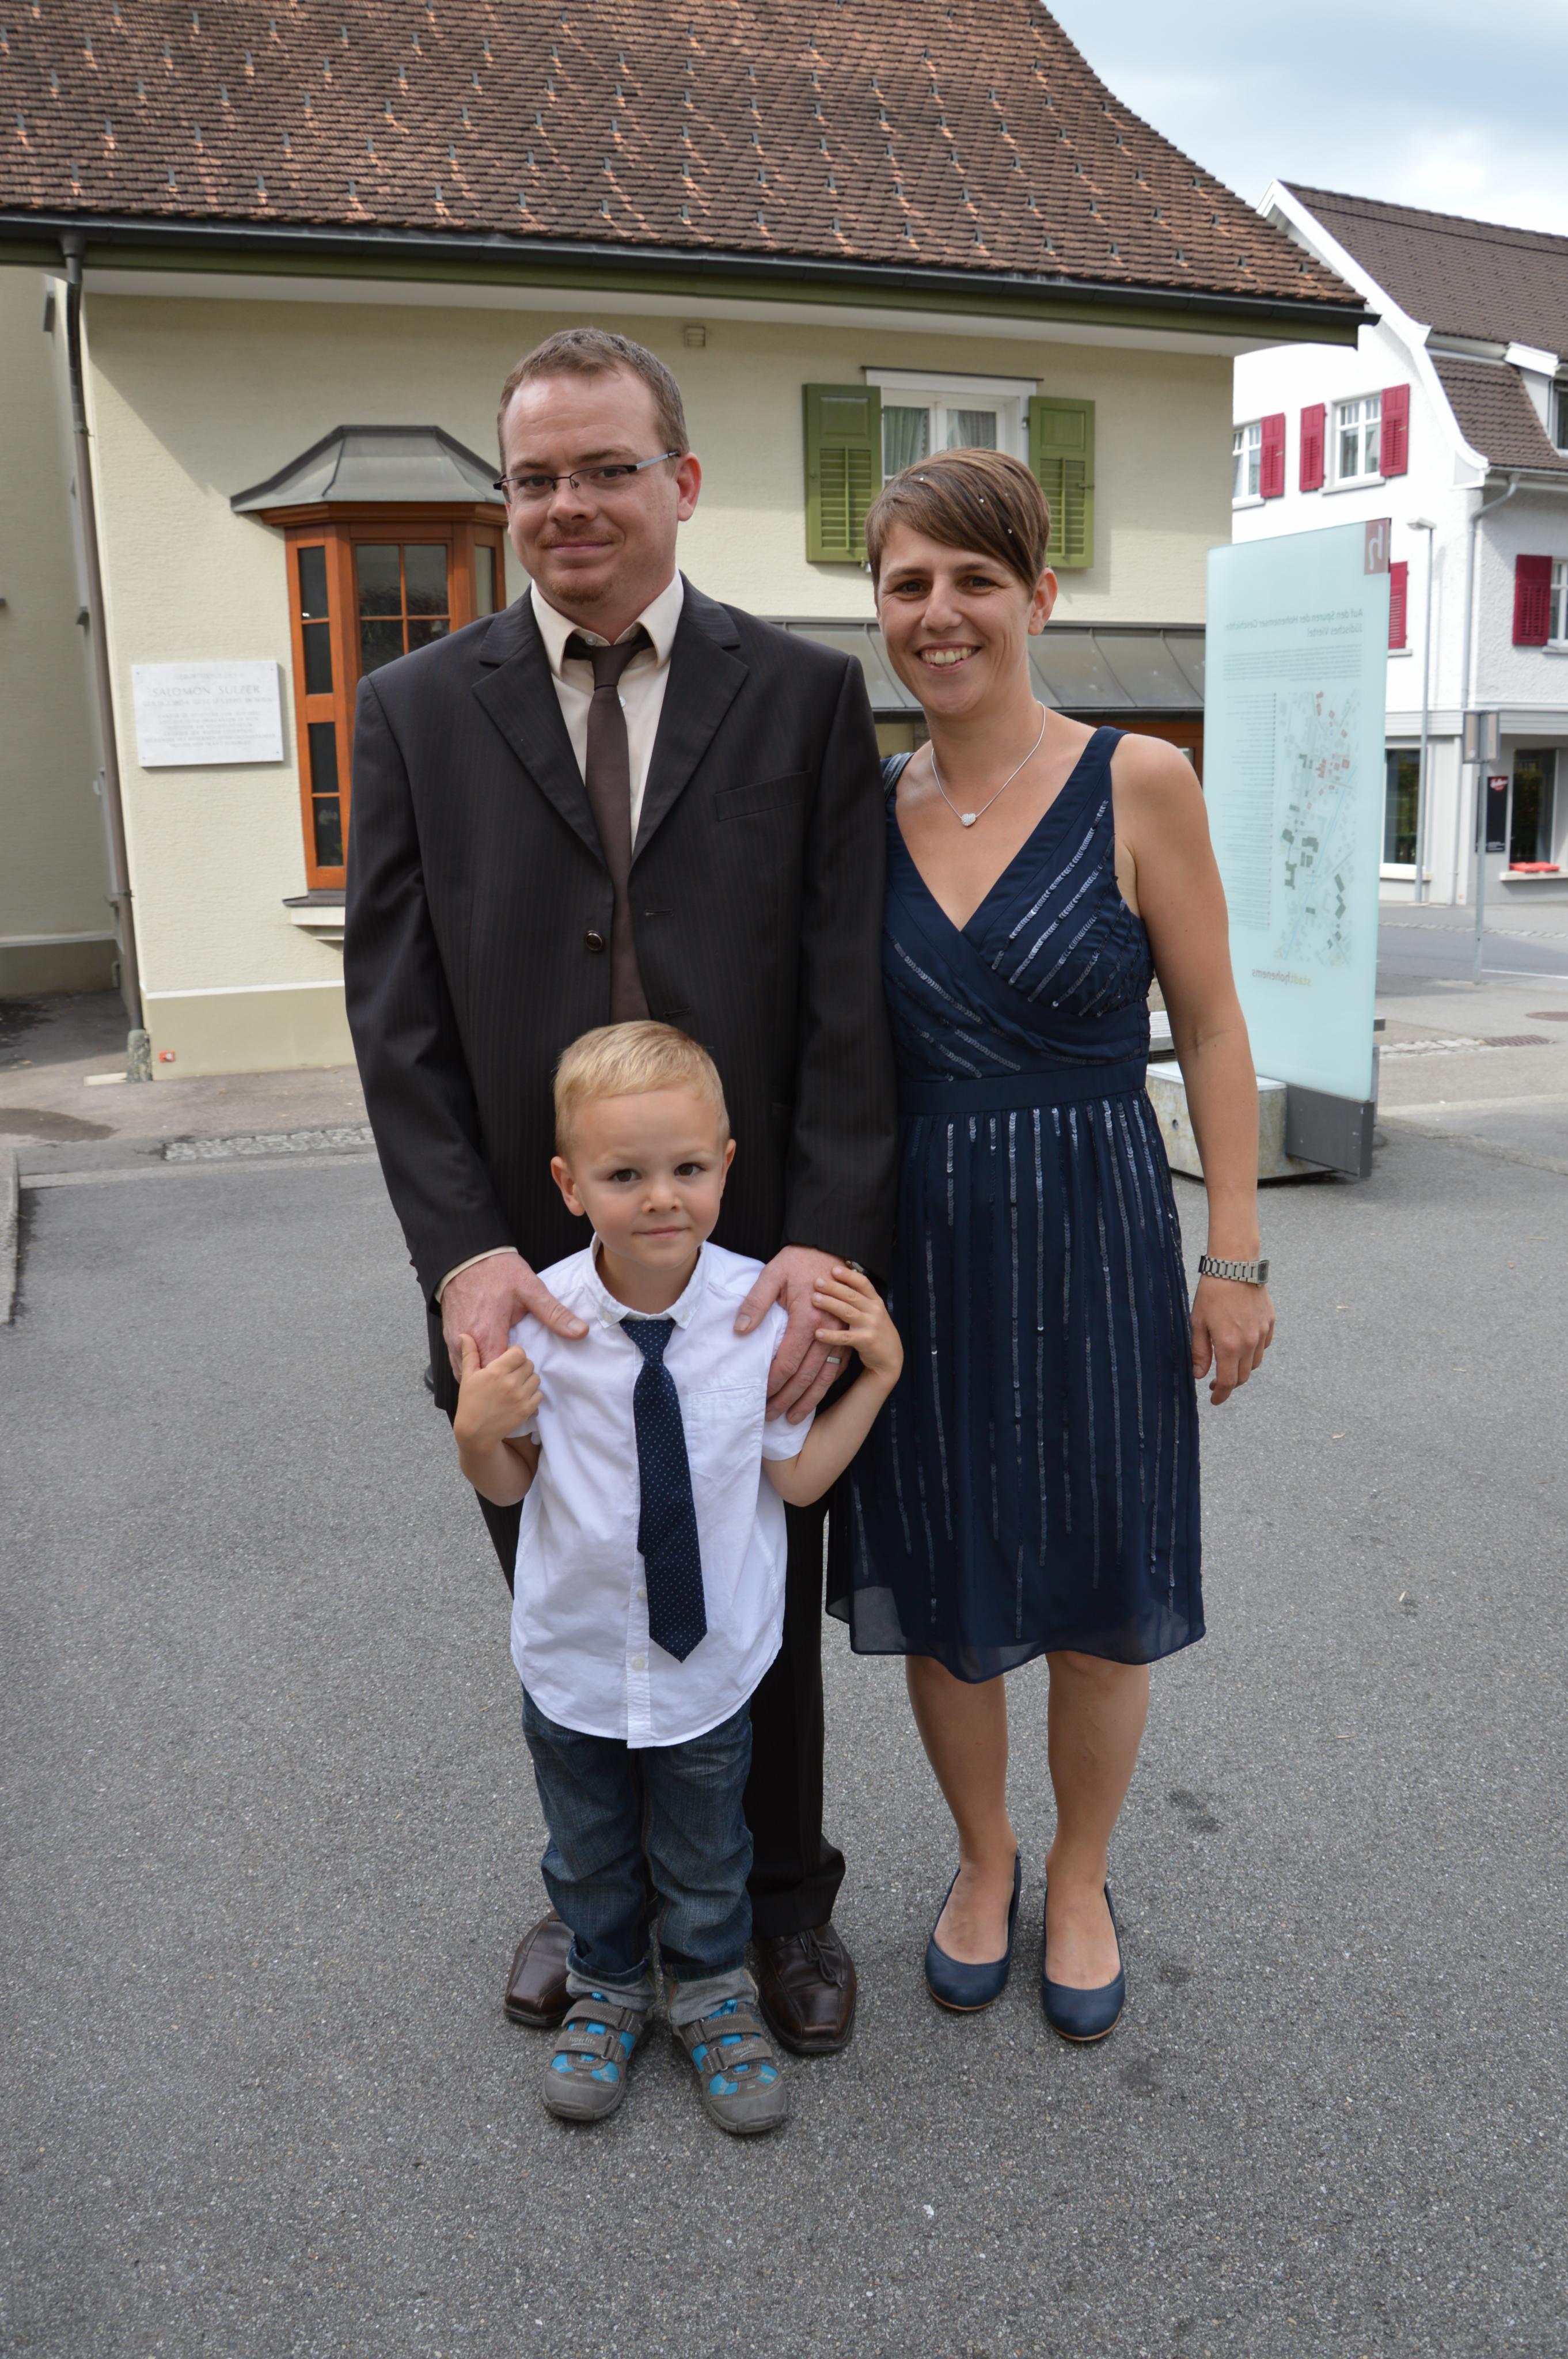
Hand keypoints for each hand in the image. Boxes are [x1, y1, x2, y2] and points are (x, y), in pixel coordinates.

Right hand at [439, 1248, 586, 1378]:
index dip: (516, 1376)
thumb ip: (554, 1314)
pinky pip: (459, 1365)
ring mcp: (455, 1340)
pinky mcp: (449, 1337)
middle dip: (500, 1380)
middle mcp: (467, 1341)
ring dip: (485, 1377)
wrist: (466, 1256)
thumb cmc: (498, 1272)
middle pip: (484, 1378)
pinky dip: (473, 1370)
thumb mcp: (530, 1289)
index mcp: (488, 1333)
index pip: (501, 1374)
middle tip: (517, 1372)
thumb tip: (580, 1332)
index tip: (526, 1368)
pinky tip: (487, 1364)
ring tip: (502, 1371)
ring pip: (468, 1375)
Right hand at [453, 1334, 541, 1454]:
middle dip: (521, 1366)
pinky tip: (521, 1397)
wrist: (476, 1432)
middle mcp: (511, 1382)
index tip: (508, 1360)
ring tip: (516, 1385)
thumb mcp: (468, 1376)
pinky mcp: (527, 1410)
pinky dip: (533, 1394)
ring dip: (528, 1380)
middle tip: (511, 1374)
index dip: (515, 1354)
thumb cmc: (470, 1402)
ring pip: (536, 1378)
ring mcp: (520, 1397)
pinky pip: (539, 1394)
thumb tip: (464, 1334)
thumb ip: (470, 1353)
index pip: (519, 1352)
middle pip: (529, 1364)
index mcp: (496, 1371)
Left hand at [735, 1244, 850, 1423]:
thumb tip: (740, 1331)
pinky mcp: (847, 1335)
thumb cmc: (800, 1261)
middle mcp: (827, 1331)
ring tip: (794, 1418)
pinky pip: (838, 1367)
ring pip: (824, 1377)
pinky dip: (825, 1386)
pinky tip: (814, 1397)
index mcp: (807, 1318)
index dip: (773, 1383)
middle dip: (788, 1399)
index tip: (760, 1397)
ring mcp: (841, 1335)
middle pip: (806, 1376)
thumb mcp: (773, 1274)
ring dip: (809, 1400)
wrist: (833, 1248)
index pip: (787, 1362)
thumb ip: (756, 1302)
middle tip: (771, 1416)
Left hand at [811, 1269, 901, 1389]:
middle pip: (851, 1295)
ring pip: (847, 1312)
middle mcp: (875, 1311)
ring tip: (814, 1299)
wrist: (890, 1358)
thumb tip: (838, 1283)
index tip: (833, 1269)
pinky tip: (817, 1333)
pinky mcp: (865, 1341)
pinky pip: (845, 1337)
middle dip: (833, 1287)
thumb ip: (861, 1300)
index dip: (849, 1275)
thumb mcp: (874, 1312)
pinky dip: (831, 1335)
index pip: (863, 1283)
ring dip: (829, 1304)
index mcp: (876, 1301)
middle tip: (816, 1282)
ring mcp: (871, 1326)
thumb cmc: (876, 1332)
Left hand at [1191, 1276, 1273, 1405]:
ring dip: (1242, 1368)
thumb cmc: (1212, 1293)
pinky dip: (1253, 1351)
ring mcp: (1262, 1333)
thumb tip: (1199, 1375)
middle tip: (1216, 1382)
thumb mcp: (1198, 1323)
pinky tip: (1242, 1345)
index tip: (1214, 1400)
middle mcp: (1250, 1343)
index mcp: (1229, 1346)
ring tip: (1228, 1362)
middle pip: (1243, 1376)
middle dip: (1230, 1384)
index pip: (1228, 1382)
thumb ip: (1200, 1352)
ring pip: (1255, 1363)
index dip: (1220, 1395)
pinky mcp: (1270, 1323)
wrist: (1235, 1267)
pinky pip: (1264, 1346)